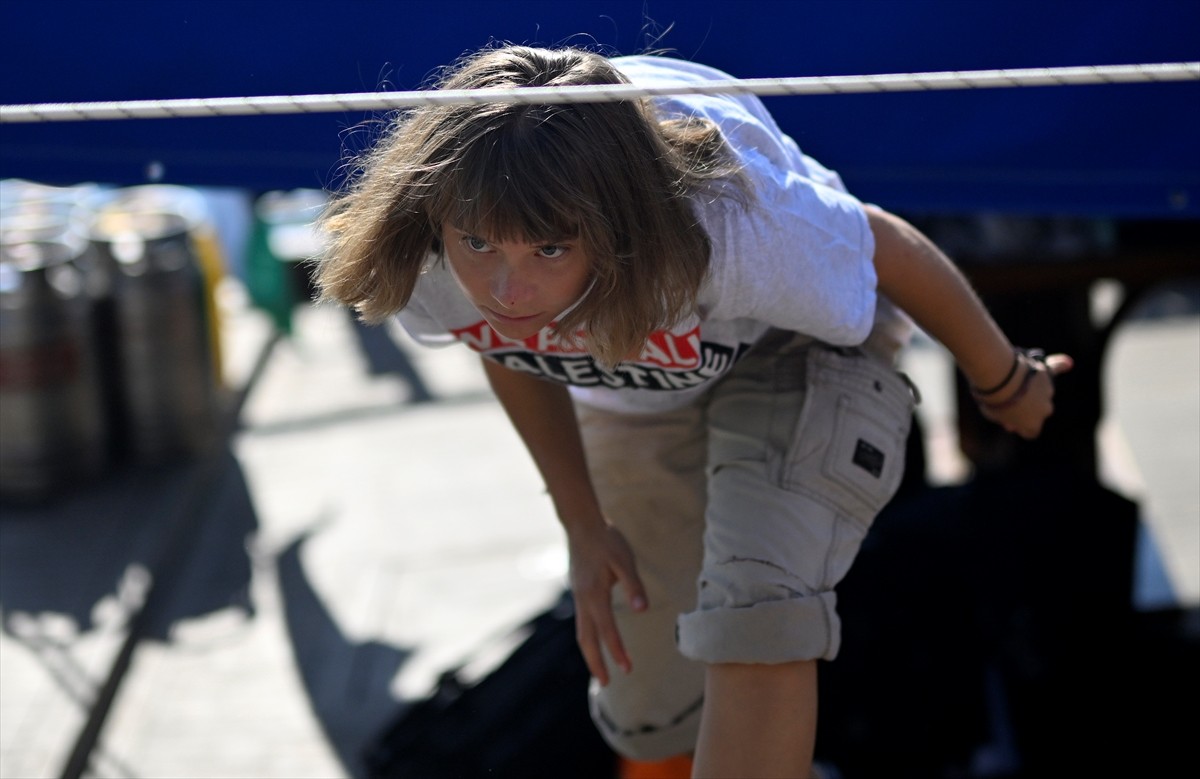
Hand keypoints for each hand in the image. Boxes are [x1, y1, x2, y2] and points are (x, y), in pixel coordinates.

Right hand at [566, 521, 647, 685]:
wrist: (582, 524)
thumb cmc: (607, 540)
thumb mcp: (625, 560)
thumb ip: (633, 585)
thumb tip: (642, 610)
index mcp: (594, 594)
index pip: (607, 629)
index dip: (617, 651)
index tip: (627, 669)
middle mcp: (582, 600)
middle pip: (586, 639)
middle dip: (596, 662)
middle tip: (606, 684)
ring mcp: (578, 597)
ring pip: (581, 632)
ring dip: (590, 653)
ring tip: (600, 671)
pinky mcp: (579, 593)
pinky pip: (582, 623)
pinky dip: (588, 638)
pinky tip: (596, 642)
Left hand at [977, 351, 1073, 438]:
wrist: (1000, 378)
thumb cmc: (993, 399)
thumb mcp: (994, 416)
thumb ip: (1007, 420)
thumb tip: (1011, 424)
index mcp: (1033, 424)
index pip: (1031, 432)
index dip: (1019, 427)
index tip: (1009, 421)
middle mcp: (1045, 410)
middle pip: (1037, 412)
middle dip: (1027, 408)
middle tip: (1009, 400)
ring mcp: (1048, 391)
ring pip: (1041, 392)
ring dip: (1031, 389)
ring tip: (1012, 382)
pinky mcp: (1046, 373)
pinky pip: (1056, 368)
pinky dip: (1060, 365)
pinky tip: (1067, 363)